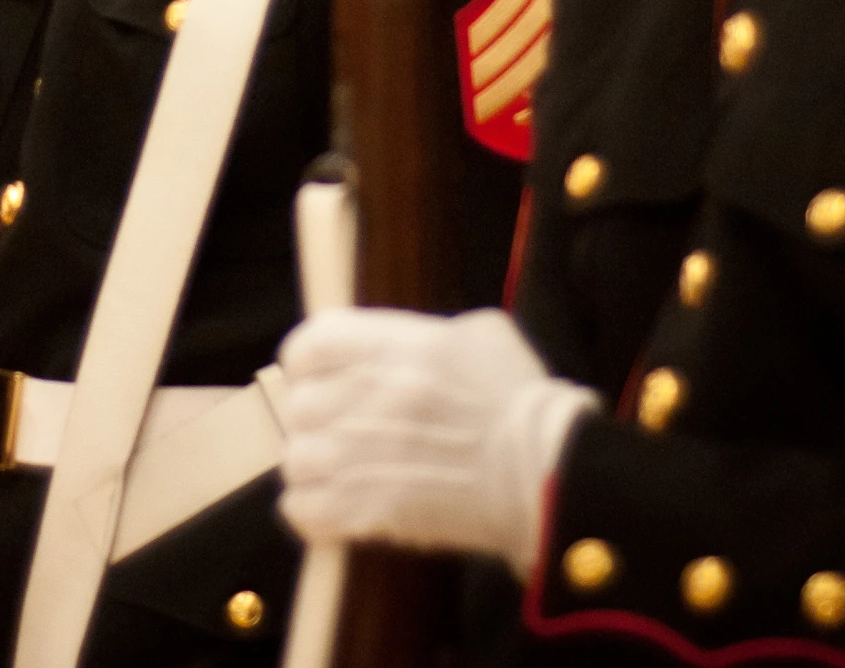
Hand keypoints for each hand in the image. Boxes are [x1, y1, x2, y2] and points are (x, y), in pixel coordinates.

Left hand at [278, 306, 596, 577]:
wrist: (549, 472)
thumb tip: (403, 344)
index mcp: (392, 348)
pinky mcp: (369, 512)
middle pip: (298, 404)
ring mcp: (362, 457)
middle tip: (339, 429)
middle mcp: (367, 397)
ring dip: (313, 466)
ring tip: (338, 472)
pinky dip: (312, 510)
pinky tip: (335, 508)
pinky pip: (302, 510)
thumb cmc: (522, 399)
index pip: (308, 344)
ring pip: (296, 459)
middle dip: (315, 418)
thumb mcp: (481, 335)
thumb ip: (427, 332)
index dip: (308, 362)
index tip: (318, 375)